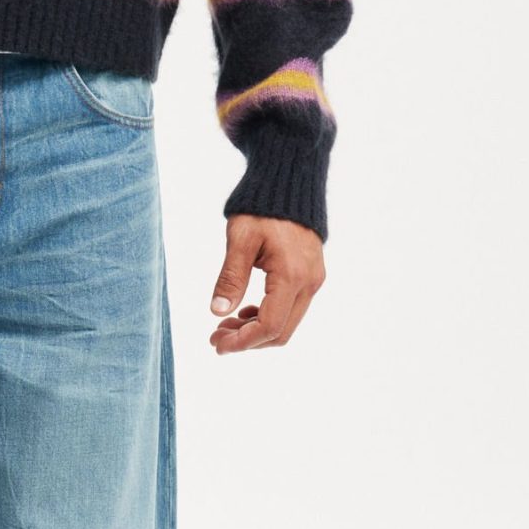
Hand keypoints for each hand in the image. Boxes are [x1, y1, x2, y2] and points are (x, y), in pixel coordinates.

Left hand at [209, 215, 325, 354]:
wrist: (289, 183)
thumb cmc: (261, 208)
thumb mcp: (240, 240)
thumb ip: (231, 278)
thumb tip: (217, 312)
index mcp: (292, 275)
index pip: (270, 326)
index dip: (242, 342)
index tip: (217, 344)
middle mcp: (309, 282)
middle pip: (281, 332)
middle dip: (247, 340)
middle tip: (216, 337)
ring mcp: (313, 280)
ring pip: (287, 323)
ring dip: (256, 330)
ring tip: (225, 325)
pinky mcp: (311, 275)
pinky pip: (292, 308)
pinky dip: (268, 316)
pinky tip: (245, 311)